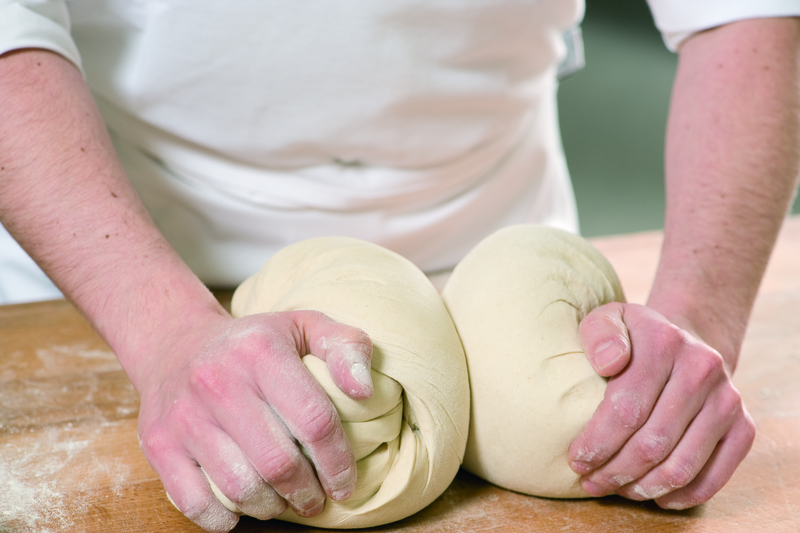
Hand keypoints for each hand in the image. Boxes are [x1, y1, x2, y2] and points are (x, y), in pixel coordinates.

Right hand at [135, 310, 372, 531]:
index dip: (337, 462)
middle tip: (316, 498)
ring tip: (283, 501)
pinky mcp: (159, 443)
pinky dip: (225, 518)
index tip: (345, 482)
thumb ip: (346, 347)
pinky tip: (243, 508)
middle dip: (307, 492)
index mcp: (260, 350)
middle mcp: (218, 380)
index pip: (314, 420)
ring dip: (272, 507)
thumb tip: (365, 391)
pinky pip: (196, 502)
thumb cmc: (254, 343)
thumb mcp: (305, 326)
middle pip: (278, 461)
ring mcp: (184, 415)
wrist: (175, 343)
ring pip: (240, 487)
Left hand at [570, 302, 754, 508]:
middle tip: (591, 482)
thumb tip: (608, 363)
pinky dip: (680, 496)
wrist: (686, 343)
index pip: (626, 408)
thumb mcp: (608, 320)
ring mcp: (727, 400)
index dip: (598, 442)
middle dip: (615, 471)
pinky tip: (653, 495)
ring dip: (643, 488)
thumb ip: (599, 334)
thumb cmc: (633, 340)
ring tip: (616, 489)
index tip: (577, 460)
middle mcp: (702, 369)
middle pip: (652, 442)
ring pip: (681, 466)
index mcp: (664, 342)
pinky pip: (713, 478)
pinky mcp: (743, 427)